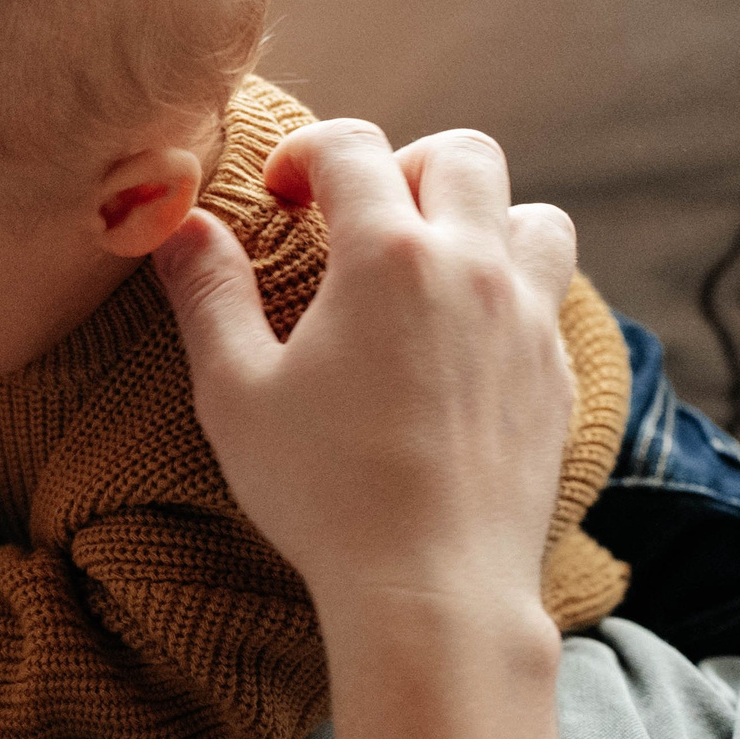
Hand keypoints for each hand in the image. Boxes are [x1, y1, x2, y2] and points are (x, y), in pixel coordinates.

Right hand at [153, 121, 576, 639]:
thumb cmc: (324, 494)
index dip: (307, 152)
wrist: (433, 590)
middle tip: (359, 220)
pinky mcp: (558, 375)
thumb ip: (209, 294)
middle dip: (404, 166)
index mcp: (387, 256)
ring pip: (532, 215)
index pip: (354, 147)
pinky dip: (511, 289)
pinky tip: (463, 341)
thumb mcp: (236, 392)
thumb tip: (181, 226)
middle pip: (462, 155)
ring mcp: (528, 320)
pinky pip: (551, 295)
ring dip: (481, 219)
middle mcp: (472, 267)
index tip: (281, 195)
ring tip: (431, 267)